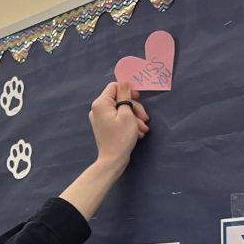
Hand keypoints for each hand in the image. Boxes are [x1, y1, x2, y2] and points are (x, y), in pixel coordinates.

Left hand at [58, 81, 149, 220]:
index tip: (139, 98)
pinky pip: (118, 119)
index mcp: (101, 103)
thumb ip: (125, 96)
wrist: (113, 160)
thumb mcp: (127, 114)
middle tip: (145, 119)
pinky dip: (129, 124)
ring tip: (142, 130)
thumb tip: (124, 83)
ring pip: (121, 110)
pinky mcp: (105, 127)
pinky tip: (137, 133)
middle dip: (134, 108)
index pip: (114, 87)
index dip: (128, 90)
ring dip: (134, 118)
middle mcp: (98, 109)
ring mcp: (101, 119)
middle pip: (119, 99)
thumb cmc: (121, 137)